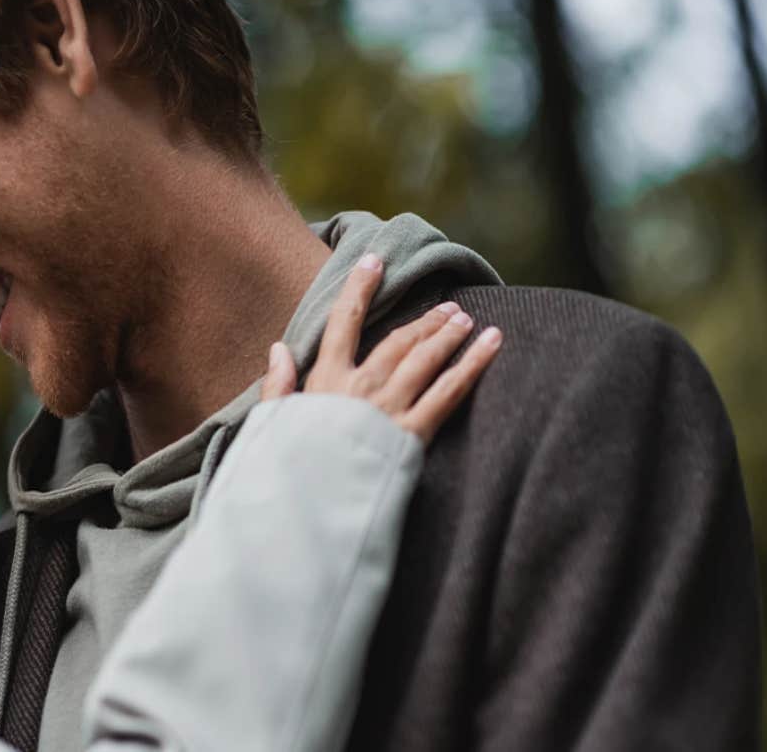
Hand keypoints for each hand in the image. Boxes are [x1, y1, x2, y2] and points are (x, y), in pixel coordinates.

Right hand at [260, 253, 501, 441]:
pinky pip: (450, 392)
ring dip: (447, 334)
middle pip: (398, 341)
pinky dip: (473, 364)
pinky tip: (492, 343)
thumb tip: (278, 348)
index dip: (359, 289)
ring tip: (465, 319)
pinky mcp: (413, 432)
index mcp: (327, 380)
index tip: (374, 262)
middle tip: (446, 307)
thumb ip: (278, 385)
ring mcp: (390, 407)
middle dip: (423, 321)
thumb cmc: (291, 465)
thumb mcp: (274, 423)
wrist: (310, 505)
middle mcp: (362, 386)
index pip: (343, 323)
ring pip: (426, 358)